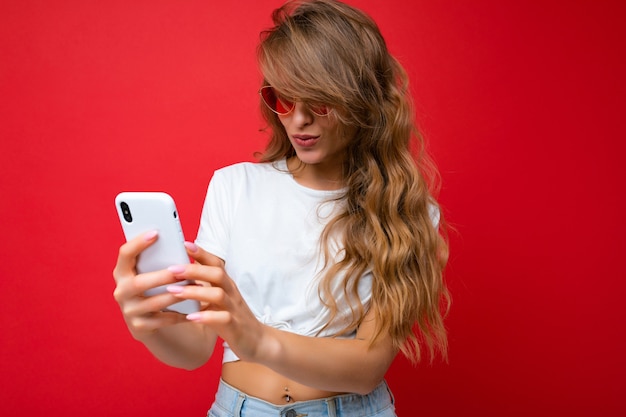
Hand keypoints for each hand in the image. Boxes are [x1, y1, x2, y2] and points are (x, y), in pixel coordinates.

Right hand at [112, 231, 188, 338]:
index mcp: (123, 273)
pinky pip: (162, 320)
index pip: (124, 254)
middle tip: (183, 269)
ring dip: (177, 295)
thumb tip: (186, 244)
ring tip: (197, 287)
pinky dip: (179, 314)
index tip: (156, 233)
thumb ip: (164, 259)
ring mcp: (129, 311)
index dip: (138, 243)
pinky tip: (194, 309)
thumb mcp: (158, 273)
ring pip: (154, 302)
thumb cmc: (159, 289)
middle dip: (163, 276)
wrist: (156, 323)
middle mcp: (121, 292)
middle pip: (139, 283)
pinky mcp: (139, 328)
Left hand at [166, 243, 271, 362]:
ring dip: (194, 292)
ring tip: (173, 292)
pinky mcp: (235, 326)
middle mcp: (231, 293)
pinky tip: (190, 318)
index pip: (215, 263)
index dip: (201, 253)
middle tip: (171, 269)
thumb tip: (179, 275)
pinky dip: (206, 317)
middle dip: (193, 270)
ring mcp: (234, 309)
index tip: (184, 244)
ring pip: (217, 294)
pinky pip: (222, 319)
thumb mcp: (218, 300)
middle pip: (217, 274)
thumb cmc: (232, 318)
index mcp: (226, 285)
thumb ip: (203, 288)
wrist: (257, 341)